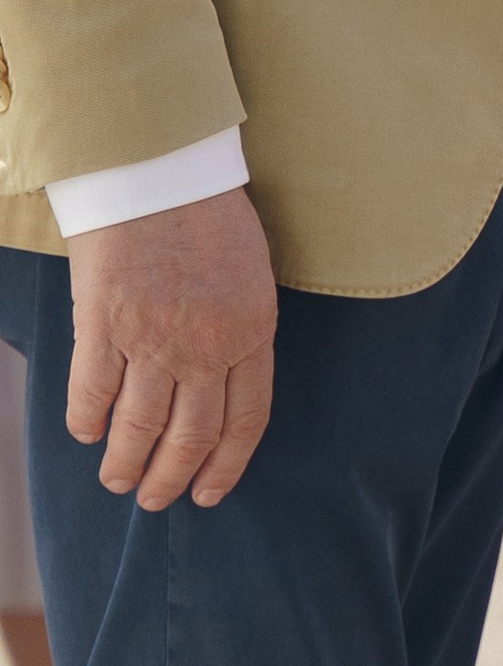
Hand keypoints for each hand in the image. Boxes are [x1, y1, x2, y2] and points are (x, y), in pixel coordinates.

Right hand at [64, 187, 277, 511]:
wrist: (160, 167)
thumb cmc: (208, 215)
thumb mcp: (250, 275)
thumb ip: (241, 330)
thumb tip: (223, 384)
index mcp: (253, 330)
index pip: (246, 420)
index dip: (226, 466)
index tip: (209, 493)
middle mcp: (207, 345)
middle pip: (191, 437)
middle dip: (171, 478)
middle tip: (154, 498)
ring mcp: (153, 338)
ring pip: (138, 429)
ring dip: (124, 464)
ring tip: (117, 478)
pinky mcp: (104, 326)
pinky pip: (92, 396)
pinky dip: (86, 423)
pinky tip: (86, 432)